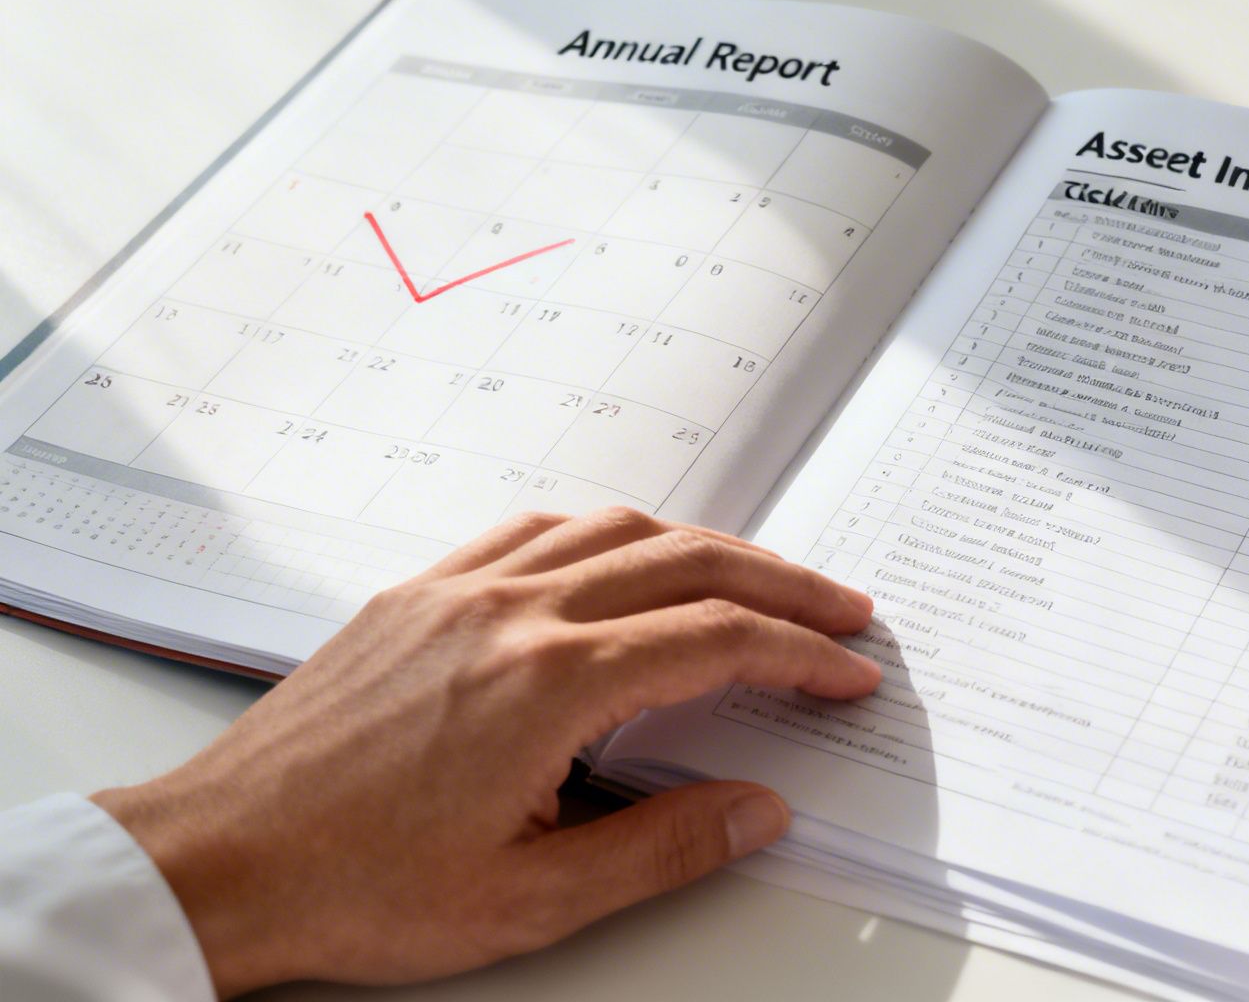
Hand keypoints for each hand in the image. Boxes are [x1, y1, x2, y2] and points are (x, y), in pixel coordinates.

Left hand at [90, 508, 880, 996]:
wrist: (217, 860)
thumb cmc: (356, 887)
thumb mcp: (529, 901)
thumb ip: (661, 847)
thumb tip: (758, 810)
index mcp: (551, 684)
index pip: (717, 640)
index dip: (800, 653)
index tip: (848, 672)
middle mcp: (511, 614)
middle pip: (686, 561)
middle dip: (781, 582)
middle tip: (841, 610)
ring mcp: (458, 593)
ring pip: (613, 530)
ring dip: (703, 546)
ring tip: (756, 579)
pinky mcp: (414, 596)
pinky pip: (531, 531)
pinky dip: (605, 535)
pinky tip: (621, 559)